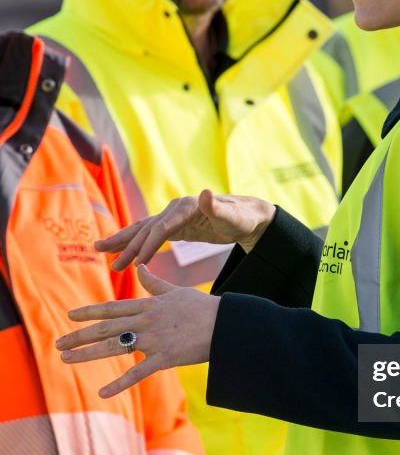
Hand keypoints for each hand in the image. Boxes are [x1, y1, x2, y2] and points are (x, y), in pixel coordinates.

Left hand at [56, 264, 219, 396]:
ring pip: (114, 347)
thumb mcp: (176, 291)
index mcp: (148, 305)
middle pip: (106, 328)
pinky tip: (102, 392)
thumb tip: (139, 268)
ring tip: (66, 359)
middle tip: (58, 342)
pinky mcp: (164, 358)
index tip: (70, 315)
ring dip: (87, 354)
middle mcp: (146, 321)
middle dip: (79, 335)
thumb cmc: (203, 307)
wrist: (225, 324)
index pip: (112, 308)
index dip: (89, 312)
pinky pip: (137, 372)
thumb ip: (154, 283)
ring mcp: (154, 339)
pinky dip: (119, 383)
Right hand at [97, 188, 276, 269]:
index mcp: (185, 207)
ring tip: (100, 250)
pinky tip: (123, 253)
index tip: (138, 262)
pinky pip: (149, 236)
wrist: (245, 216)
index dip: (149, 244)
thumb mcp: (232, 215)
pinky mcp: (174, 226)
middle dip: (126, 244)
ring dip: (122, 242)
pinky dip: (135, 244)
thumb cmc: (241, 217)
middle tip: (106, 258)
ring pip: (142, 230)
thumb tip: (205, 193)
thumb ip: (217, 206)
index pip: (162, 228)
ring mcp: (172, 217)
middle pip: (146, 228)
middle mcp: (174, 209)